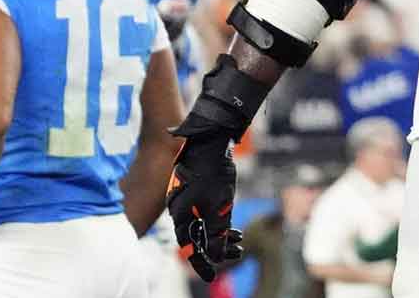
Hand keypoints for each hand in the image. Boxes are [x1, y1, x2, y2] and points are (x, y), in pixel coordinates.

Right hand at [166, 135, 244, 281]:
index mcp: (179, 215)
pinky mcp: (198, 194)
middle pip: (197, 238)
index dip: (200, 263)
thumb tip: (217, 256)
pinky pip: (207, 216)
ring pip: (204, 227)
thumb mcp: (219, 206)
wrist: (212, 142)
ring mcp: (189, 202)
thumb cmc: (213, 173)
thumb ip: (217, 232)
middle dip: (216, 249)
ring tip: (239, 244)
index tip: (212, 276)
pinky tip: (235, 230)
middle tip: (236, 255)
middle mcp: (181, 210)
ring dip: (221, 237)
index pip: (188, 247)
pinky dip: (220, 224)